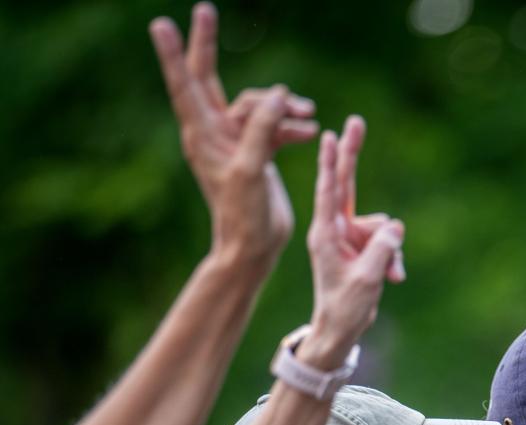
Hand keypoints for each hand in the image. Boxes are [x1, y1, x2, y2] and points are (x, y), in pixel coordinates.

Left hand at [149, 3, 315, 263]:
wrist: (254, 246)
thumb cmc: (243, 214)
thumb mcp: (251, 169)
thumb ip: (262, 128)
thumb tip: (277, 94)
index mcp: (202, 134)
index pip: (186, 84)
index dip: (175, 53)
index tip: (161, 24)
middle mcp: (214, 132)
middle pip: (211, 78)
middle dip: (208, 45)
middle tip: (204, 9)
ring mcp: (235, 141)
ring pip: (257, 105)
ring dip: (283, 104)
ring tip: (308, 114)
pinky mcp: (257, 152)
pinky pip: (274, 125)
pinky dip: (291, 125)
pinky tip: (309, 131)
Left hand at [302, 118, 405, 366]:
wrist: (339, 331)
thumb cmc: (344, 307)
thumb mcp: (367, 280)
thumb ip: (383, 250)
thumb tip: (396, 226)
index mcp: (326, 234)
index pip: (329, 191)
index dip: (332, 163)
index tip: (330, 136)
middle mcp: (335, 230)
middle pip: (346, 185)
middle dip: (352, 156)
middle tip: (355, 122)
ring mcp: (350, 238)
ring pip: (381, 227)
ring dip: (391, 251)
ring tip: (389, 276)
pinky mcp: (362, 248)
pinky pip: (387, 243)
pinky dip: (394, 260)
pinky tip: (393, 279)